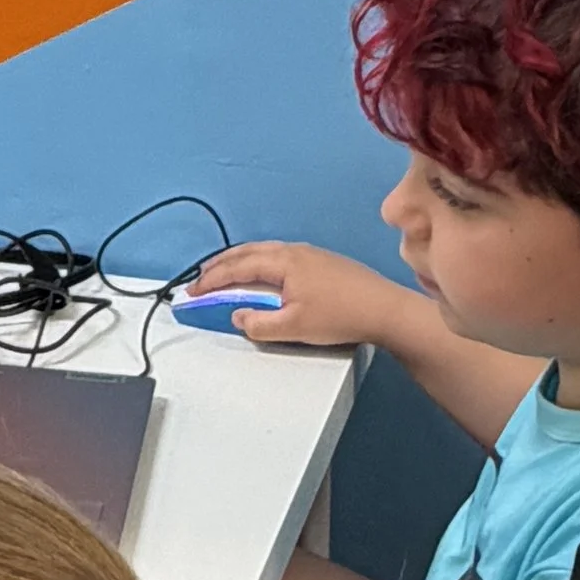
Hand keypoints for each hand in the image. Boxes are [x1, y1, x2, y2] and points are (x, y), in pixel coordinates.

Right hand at [193, 241, 420, 352]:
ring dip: (239, 262)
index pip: (237, 267)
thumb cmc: (341, 316)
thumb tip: (238, 316)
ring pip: (263, 252)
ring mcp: (310, 254)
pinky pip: (278, 256)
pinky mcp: (322, 261)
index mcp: (283, 262)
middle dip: (219, 265)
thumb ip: (259, 324)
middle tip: (200, 280)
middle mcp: (294, 251)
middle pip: (247, 252)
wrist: (386, 310)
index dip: (211, 280)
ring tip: (224, 275)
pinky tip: (261, 275)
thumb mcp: (294, 327)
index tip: (192, 292)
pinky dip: (258, 263)